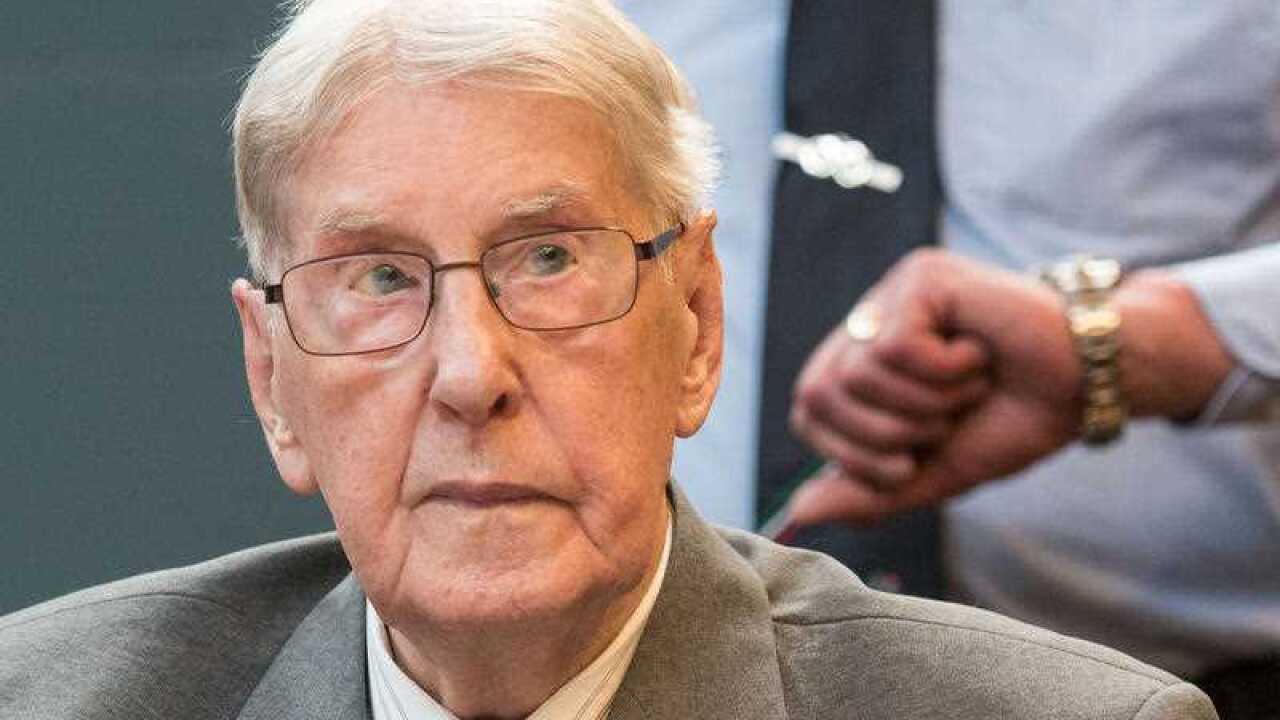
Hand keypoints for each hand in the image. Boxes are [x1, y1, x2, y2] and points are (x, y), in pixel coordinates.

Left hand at [787, 250, 1082, 525]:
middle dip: (883, 435)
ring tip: (970, 385)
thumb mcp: (934, 471)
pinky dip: (943, 373)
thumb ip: (869, 492)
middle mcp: (871, 319)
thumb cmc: (1014, 420)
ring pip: (857, 373)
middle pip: (817, 392)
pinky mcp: (922, 277)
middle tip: (944, 424)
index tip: (909, 462)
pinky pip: (895, 347)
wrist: (1089, 386)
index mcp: (865, 360)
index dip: (848, 453)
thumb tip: (800, 510)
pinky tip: (979, 354)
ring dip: (924, 404)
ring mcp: (893, 292)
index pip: (808, 408)